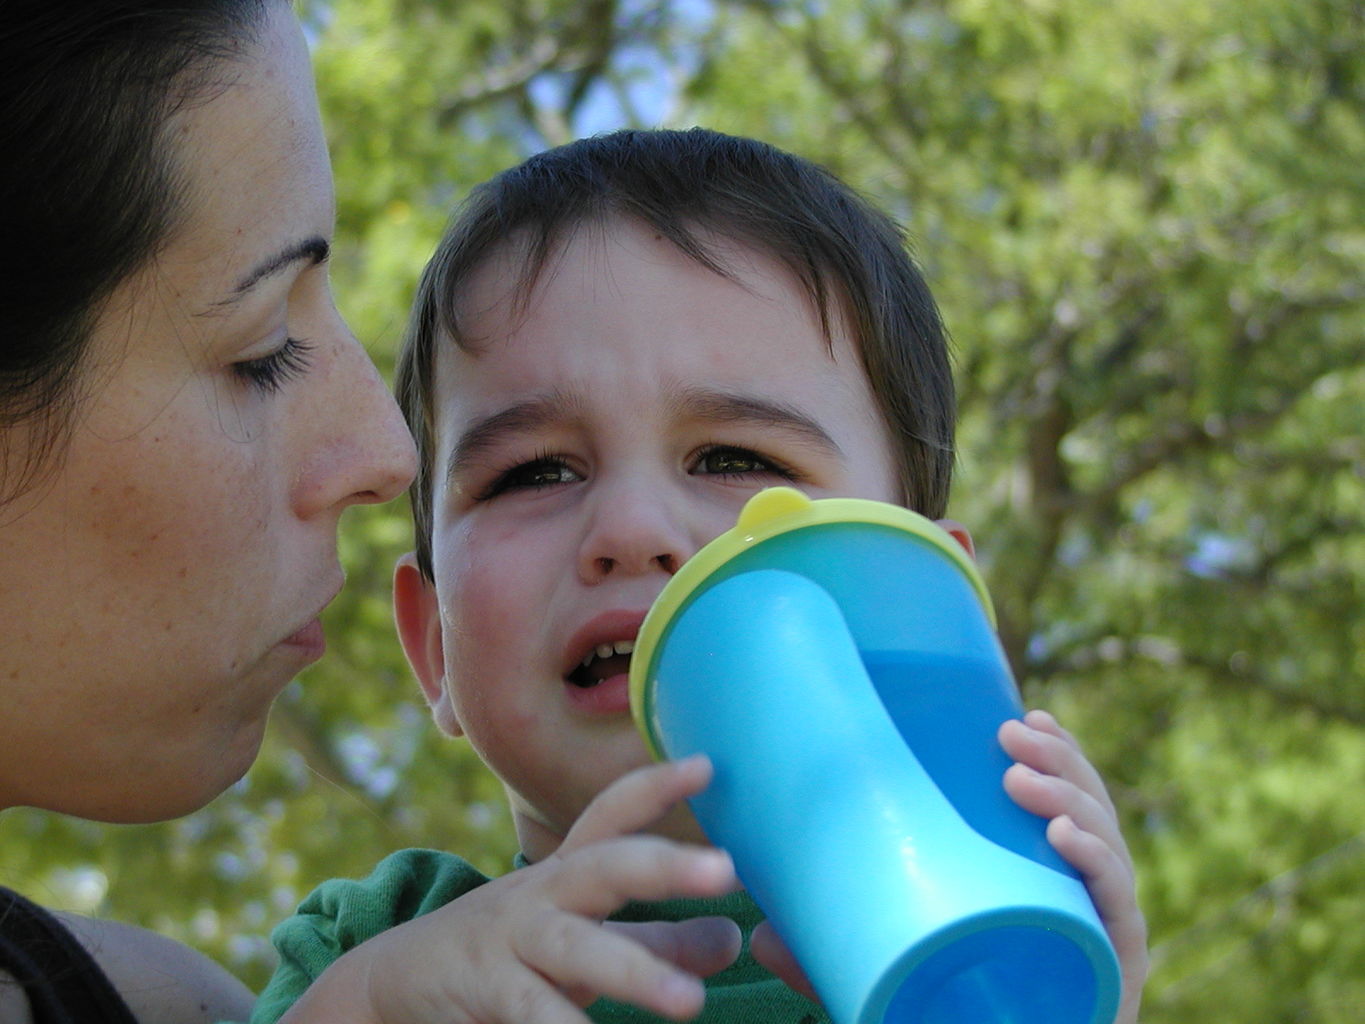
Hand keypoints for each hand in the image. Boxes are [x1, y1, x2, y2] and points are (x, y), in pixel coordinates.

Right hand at [284, 756, 740, 1023]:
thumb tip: (733, 937)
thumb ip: (660, 939)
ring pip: (577, 948)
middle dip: (662, 864)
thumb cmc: (515, 953)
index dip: (656, 787)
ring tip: (691, 1004)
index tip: (708, 764)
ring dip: (636, 971)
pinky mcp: (489, 993)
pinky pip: (534, 1015)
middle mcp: (542, 895)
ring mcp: (512, 943)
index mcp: (568, 872)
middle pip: (604, 865)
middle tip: (726, 868)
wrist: (397, 982)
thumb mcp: (587, 939)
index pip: (613, 816)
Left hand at [752, 709, 1149, 1023]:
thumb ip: (829, 953)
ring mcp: (1100, 932)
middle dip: (1059, 761)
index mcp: (1040, 879)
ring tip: (1020, 780)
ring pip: (1104, 846)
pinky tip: (1062, 837)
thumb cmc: (950, 1017)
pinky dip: (1097, 867)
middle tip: (1012, 732)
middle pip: (1089, 809)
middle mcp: (1077, 899)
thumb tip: (757, 934)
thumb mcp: (887, 969)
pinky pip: (1120, 911)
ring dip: (1070, 799)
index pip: (1061, 801)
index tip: (1023, 714)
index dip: (1054, 753)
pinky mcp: (1114, 971)